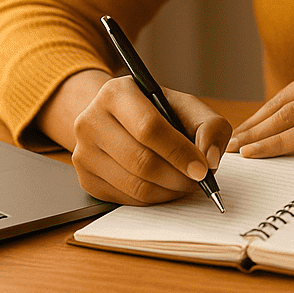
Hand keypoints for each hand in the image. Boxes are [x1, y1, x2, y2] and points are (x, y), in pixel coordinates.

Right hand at [49, 70, 231, 204]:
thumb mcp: (185, 106)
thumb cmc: (155, 112)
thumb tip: (210, 159)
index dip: (179, 152)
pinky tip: (165, 187)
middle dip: (177, 177)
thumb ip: (209, 126)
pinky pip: (126, 199)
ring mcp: (83, 153)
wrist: (117, 119)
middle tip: (198, 180)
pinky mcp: (85, 179)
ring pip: (134, 185)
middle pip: (140, 160)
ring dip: (168, 191)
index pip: (148, 127)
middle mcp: (90, 121)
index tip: (202, 168)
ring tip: (186, 183)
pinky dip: (153, 199)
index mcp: (115, 93)